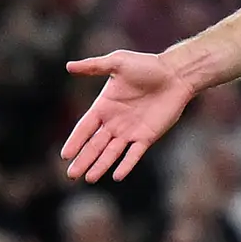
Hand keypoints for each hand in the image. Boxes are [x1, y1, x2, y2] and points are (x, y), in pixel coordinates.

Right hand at [62, 46, 202, 181]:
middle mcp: (114, 122)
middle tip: (71, 175)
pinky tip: (117, 176)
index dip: (75, 141)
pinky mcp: (147, 136)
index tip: (65, 155)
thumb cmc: (147, 65)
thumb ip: (93, 66)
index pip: (84, 128)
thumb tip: (68, 66)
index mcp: (103, 106)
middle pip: (95, 145)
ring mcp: (130, 131)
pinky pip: (134, 154)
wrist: (175, 74)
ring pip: (111, 153)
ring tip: (89, 179)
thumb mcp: (118, 62)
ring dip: (100, 166)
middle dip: (83, 160)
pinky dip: (126, 165)